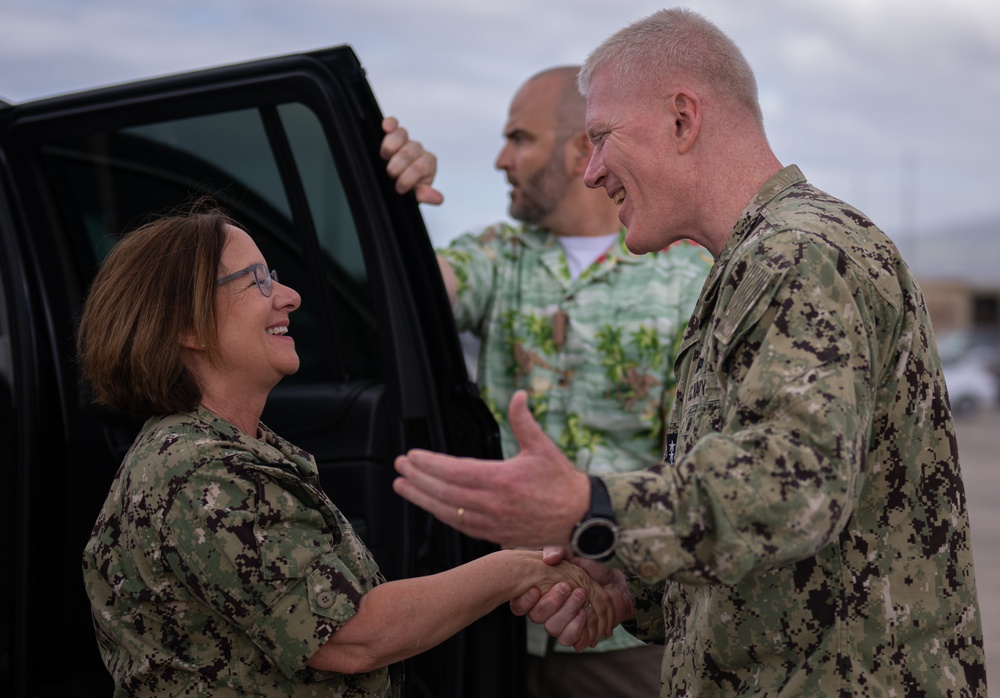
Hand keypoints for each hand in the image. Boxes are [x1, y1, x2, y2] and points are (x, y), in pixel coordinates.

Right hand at [380, 116, 443, 204]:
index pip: (419, 167)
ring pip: (401, 135)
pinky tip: (386, 128)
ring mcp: (406, 141)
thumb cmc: (408, 187)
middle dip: (395, 167)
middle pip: (408, 151)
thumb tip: (437, 198)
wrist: (399, 183)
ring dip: (389, 148)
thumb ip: (425, 195)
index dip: (407, 179)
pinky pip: (393, 124)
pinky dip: (390, 124)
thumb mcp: (417, 195)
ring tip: (385, 158)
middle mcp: (418, 150)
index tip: (400, 189)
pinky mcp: (393, 133)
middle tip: (392, 176)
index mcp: (428, 164)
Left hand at [393, 391, 589, 548]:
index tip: (412, 456)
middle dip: (418, 479)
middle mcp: (494, 504)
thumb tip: (518, 394)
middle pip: (445, 492)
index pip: (455, 471)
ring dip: (422, 499)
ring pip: (448, 511)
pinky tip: (429, 505)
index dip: (429, 464)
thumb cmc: (562, 481)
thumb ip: (524, 421)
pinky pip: (460, 525)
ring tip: (402, 486)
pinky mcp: (495, 536)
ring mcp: (493, 523)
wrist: (581, 519)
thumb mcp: (543, 447)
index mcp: (503, 479)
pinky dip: (441, 514)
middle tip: (399, 467)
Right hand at [526, 556, 616, 650]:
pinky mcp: (575, 634)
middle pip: (537, 617)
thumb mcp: (573, 556)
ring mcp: (560, 624)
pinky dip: (577, 628)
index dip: (524, 601)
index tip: (536, 589)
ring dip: (566, 613)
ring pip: (553, 629)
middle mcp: (546, 612)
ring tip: (581, 598)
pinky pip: (569, 640)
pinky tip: (585, 613)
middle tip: (568, 587)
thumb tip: (549, 558)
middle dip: (552, 602)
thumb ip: (558, 551)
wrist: (615, 585)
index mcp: (539, 594)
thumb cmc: (589, 571)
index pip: (519, 605)